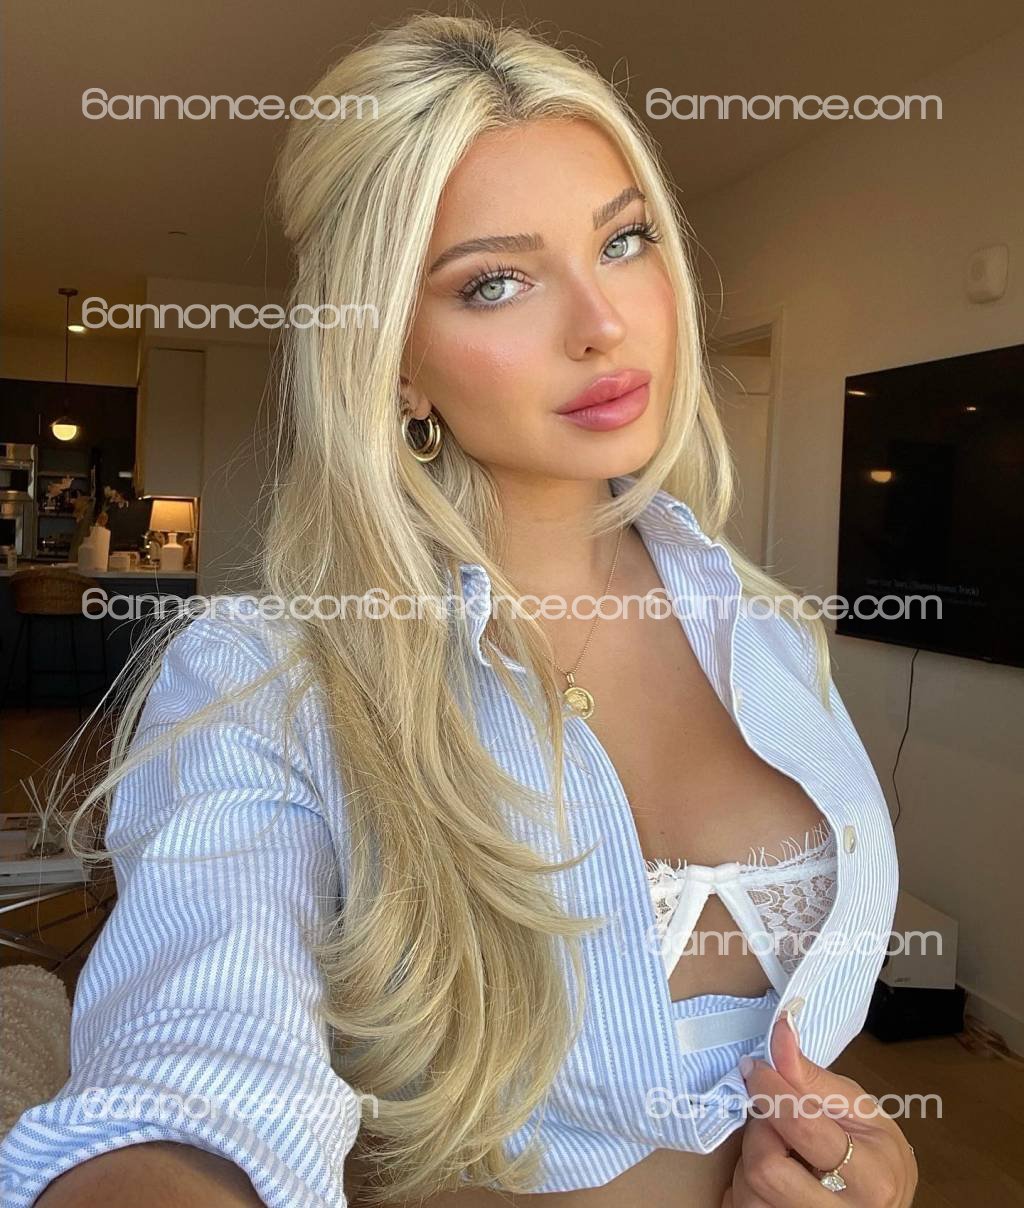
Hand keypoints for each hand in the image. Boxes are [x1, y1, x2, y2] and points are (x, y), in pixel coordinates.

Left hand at [721, 1011, 917, 1205]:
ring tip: (776, 1149)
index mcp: (871, 1176)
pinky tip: (769, 1175)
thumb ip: (812, 1076)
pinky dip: (743, 1186)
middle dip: (759, 1132)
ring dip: (750, 1160)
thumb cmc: (872, 1151)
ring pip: (749, 1193)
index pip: (803, 1127)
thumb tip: (780, 1032)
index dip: (770, 1090)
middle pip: (767, 1168)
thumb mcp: (857, 1108)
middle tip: (771, 1119)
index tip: (755, 1068)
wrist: (883, 1203)